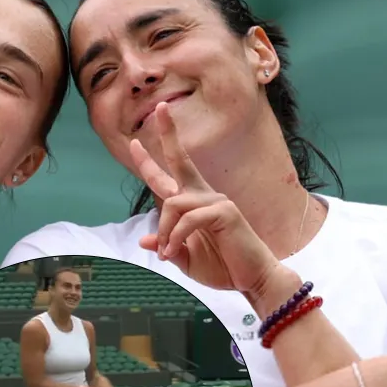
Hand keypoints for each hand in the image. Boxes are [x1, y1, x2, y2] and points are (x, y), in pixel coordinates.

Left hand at [131, 102, 281, 297]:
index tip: (134, 143)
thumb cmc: (222, 268)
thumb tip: (143, 240)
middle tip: (160, 107)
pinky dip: (175, 237)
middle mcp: (204, 196)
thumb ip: (167, 246)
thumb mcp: (186, 259)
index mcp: (194, 204)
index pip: (169, 175)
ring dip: (165, 231)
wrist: (252, 280)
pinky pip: (188, 219)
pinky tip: (172, 253)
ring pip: (174, 203)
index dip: (150, 161)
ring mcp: (216, 201)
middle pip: (181, 159)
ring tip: (166, 253)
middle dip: (168, 134)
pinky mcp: (225, 212)